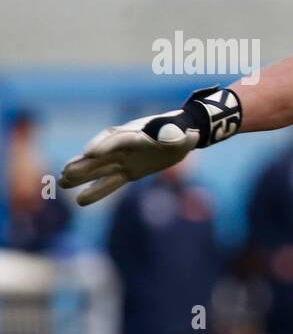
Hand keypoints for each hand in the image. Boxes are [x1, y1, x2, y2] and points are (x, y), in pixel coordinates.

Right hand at [58, 87, 240, 205]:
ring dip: (82, 176)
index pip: (117, 139)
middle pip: (101, 155)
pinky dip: (96, 191)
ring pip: (99, 169)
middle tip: (64, 172)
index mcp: (136, 134)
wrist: (180, 136)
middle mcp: (125, 146)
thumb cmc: (181, 132)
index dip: (103, 145)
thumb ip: (180, 136)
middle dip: (84, 163)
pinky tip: (80, 200)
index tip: (89, 153)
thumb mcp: (183, 134)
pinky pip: (110, 182)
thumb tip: (188, 137)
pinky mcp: (127, 172)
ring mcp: (124, 159)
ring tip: (62, 183)